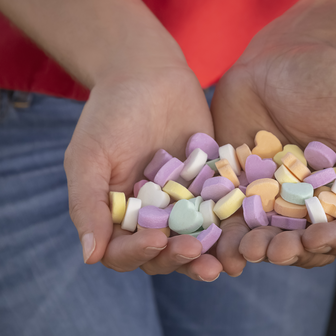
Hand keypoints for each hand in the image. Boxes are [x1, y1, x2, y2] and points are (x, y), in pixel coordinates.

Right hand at [65, 69, 222, 281]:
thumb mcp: (90, 156)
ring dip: (208, 255)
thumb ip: (88, 205)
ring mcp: (183, 205)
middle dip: (178, 258)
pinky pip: (222, 214)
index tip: (156, 240)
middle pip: (163, 255)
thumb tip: (89, 257)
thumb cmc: (109, 113)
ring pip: (195, 242)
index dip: (138, 253)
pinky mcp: (212, 189)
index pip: (123, 252)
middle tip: (195, 251)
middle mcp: (150, 218)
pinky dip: (232, 227)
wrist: (148, 73)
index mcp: (116, 217)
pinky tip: (247, 231)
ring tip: (224, 262)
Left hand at [211, 39, 335, 273]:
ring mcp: (273, 199)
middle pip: (305, 246)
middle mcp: (313, 206)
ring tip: (246, 250)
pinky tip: (217, 241)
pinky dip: (223, 234)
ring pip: (266, 238)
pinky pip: (230, 217)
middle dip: (291, 252)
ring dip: (257, 249)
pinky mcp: (236, 187)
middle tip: (273, 250)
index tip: (317, 238)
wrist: (284, 53)